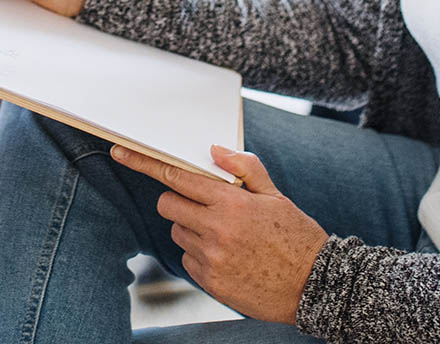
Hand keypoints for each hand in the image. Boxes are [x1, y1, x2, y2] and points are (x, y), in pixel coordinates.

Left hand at [109, 143, 326, 323]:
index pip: (176, 177)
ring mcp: (213, 259)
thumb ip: (243, 168)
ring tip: (224, 235)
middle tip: (200, 205)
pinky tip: (227, 257)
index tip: (121, 152)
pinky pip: (187, 259)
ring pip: (177, 231)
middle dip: (177, 199)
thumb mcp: (274, 196)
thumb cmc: (296, 237)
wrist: (318, 288)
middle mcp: (217, 230)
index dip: (145, 163)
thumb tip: (212, 151)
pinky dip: (199, 254)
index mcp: (231, 203)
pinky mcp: (213, 284)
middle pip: (167, 203)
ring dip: (190, 228)